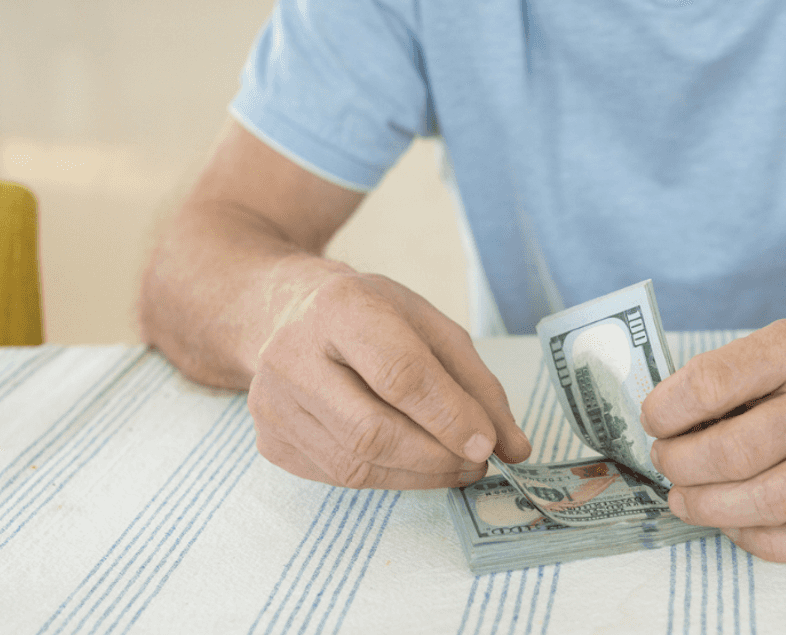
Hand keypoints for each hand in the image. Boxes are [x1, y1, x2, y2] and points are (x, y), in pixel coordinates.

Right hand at [248, 268, 530, 489]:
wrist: (284, 315)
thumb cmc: (371, 317)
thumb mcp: (431, 327)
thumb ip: (477, 385)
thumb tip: (515, 448)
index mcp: (341, 308)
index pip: (399, 374)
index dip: (448, 416)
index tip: (487, 444)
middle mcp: (293, 355)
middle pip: (371, 431)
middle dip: (436, 458)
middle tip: (477, 463)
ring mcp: (272, 402)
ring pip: (354, 466)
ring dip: (418, 477)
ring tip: (454, 467)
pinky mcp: (269, 441)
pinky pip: (337, 478)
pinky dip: (387, 478)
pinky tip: (410, 464)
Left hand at [641, 317, 785, 562]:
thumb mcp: (783, 339)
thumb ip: (729, 376)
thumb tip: (666, 423)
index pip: (715, 382)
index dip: (669, 408)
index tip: (653, 419)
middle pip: (738, 451)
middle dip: (683, 464)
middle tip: (666, 462)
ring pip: (774, 500)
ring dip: (713, 507)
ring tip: (686, 499)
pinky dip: (764, 541)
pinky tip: (737, 524)